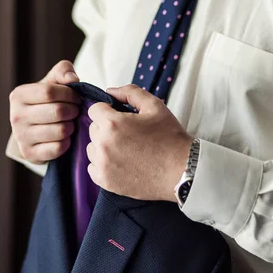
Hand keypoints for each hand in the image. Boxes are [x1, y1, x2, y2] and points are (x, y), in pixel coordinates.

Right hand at [9, 60, 80, 163]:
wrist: (33, 129)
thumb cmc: (47, 101)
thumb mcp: (52, 82)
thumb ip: (63, 71)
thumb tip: (72, 79)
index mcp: (18, 95)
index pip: (49, 92)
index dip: (69, 94)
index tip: (76, 97)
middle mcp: (15, 116)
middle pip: (57, 111)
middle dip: (73, 111)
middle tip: (75, 111)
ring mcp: (21, 137)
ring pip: (60, 131)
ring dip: (71, 126)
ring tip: (70, 123)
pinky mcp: (29, 153)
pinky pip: (58, 148)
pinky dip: (67, 142)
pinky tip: (65, 137)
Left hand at [86, 84, 192, 201]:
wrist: (181, 170)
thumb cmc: (169, 138)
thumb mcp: (154, 106)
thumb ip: (130, 92)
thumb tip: (110, 92)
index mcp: (112, 123)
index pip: (94, 110)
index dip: (107, 111)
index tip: (120, 117)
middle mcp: (103, 144)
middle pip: (93, 129)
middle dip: (106, 128)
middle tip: (127, 134)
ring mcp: (103, 165)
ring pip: (91, 148)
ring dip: (102, 146)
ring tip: (124, 149)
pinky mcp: (105, 181)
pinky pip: (92, 168)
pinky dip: (102, 165)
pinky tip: (119, 163)